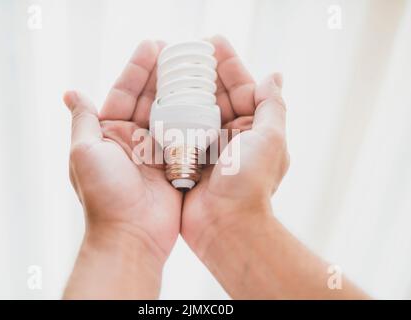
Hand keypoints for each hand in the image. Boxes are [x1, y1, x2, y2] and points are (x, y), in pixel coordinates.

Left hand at [63, 41, 181, 298]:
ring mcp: (156, 152)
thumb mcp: (85, 153)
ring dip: (181, 92)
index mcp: (110, 134)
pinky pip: (186, 136)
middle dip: (163, 75)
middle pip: (150, 100)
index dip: (137, 69)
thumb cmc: (104, 196)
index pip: (124, 93)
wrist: (132, 236)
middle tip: (179, 52)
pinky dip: (195, 118)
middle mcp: (133, 141)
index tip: (153, 46)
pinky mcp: (176, 165)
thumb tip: (72, 93)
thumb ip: (84, 121)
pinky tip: (206, 99)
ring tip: (194, 69)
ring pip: (170, 114)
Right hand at [181, 35, 288, 257]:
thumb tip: (274, 76)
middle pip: (216, 96)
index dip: (229, 65)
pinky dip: (171, 115)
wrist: (226, 226)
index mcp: (254, 129)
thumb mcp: (271, 139)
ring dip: (185, 90)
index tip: (213, 43)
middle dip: (203, 73)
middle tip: (186, 50)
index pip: (243, 88)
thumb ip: (272, 106)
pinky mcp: (189, 161)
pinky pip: (179, 131)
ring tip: (170, 67)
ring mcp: (209, 148)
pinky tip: (159, 98)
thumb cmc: (251, 184)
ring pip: (196, 111)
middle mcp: (232, 137)